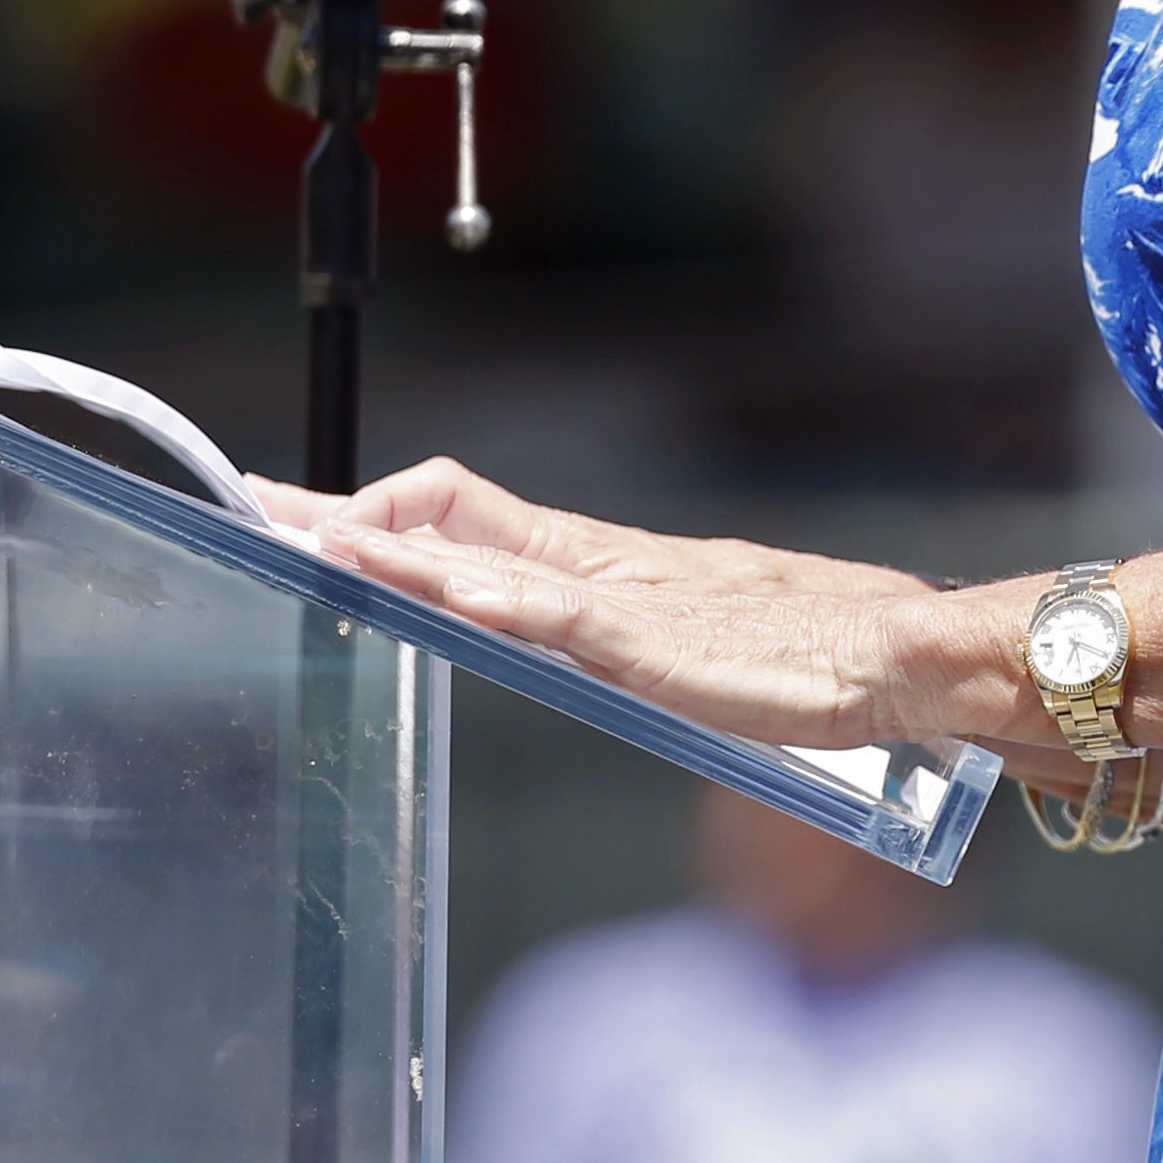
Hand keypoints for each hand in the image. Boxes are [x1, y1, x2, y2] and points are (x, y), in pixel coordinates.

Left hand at [317, 458, 952, 747]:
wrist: (900, 653)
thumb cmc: (808, 654)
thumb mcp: (684, 643)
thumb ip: (622, 640)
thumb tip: (564, 646)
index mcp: (599, 567)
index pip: (465, 516)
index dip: (381, 513)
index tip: (303, 519)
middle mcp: (598, 567)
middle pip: (450, 520)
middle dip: (349, 515)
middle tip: (261, 509)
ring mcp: (624, 600)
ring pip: (490, 558)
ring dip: (398, 549)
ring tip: (319, 541)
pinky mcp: (656, 640)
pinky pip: (562, 613)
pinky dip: (499, 598)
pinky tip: (446, 594)